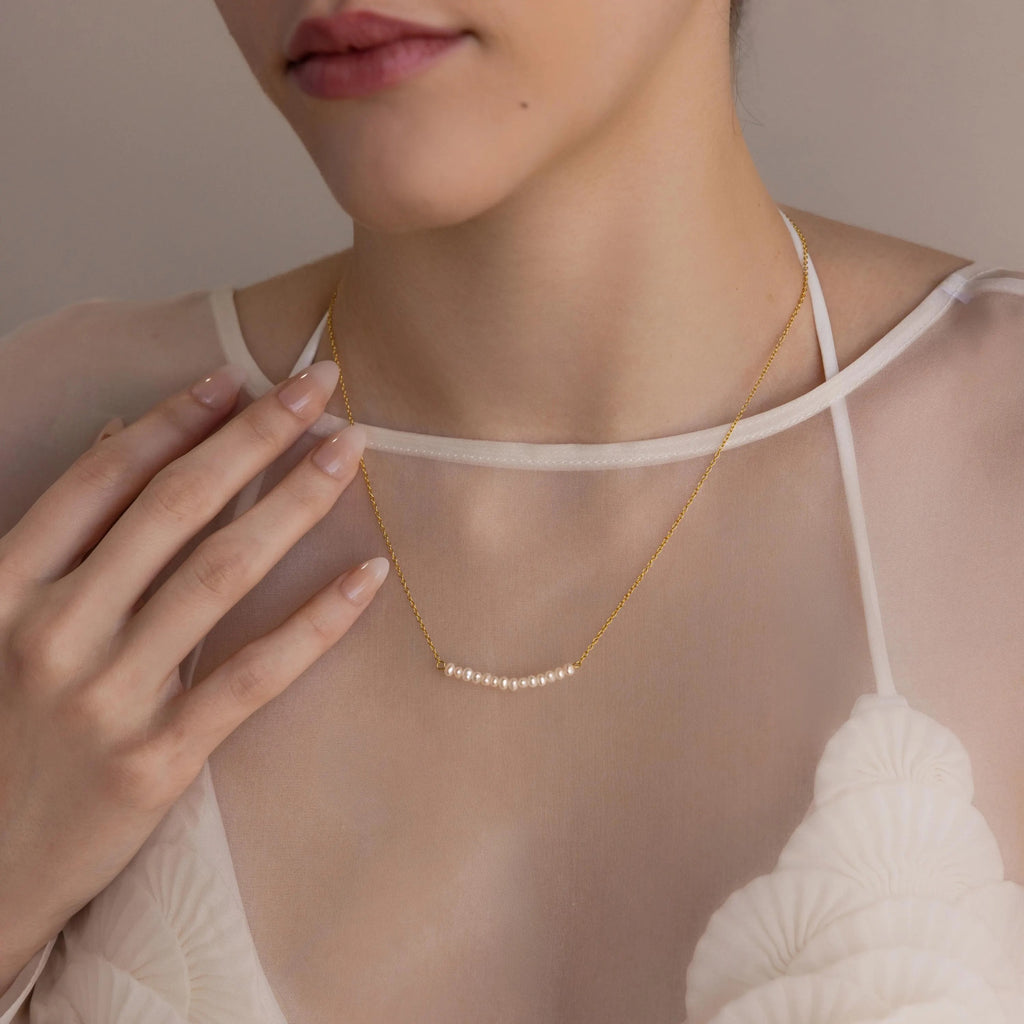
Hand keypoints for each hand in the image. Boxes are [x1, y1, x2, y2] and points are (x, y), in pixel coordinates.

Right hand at [0, 360, 386, 985]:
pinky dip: (316, 621)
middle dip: (255, 435)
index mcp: (4, 587)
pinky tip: (366, 574)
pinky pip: (253, 674)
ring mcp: (108, 697)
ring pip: (221, 573)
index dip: (179, 419)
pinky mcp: (158, 759)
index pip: (106, 479)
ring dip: (294, 501)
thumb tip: (118, 430)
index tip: (240, 378)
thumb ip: (55, 532)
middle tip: (319, 383)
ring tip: (350, 450)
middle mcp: (54, 630)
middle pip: (176, 507)